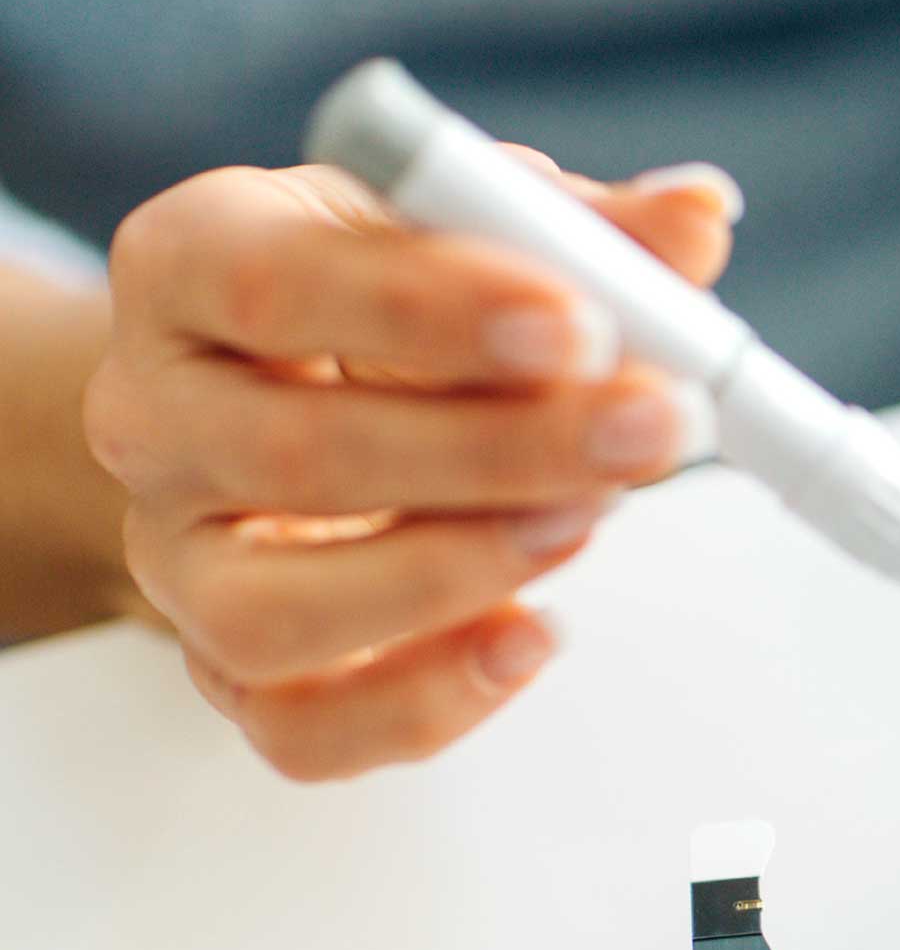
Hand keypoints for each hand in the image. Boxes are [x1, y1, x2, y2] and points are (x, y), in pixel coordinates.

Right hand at [84, 155, 739, 778]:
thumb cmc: (384, 304)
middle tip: (643, 433)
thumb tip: (696, 219)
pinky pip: (303, 730)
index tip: (582, 325)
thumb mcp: (474, 228)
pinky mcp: (229, 668)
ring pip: (271, 615)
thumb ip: (585, 228)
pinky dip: (424, 705)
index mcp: (188, 265)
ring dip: (452, 579)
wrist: (302, 392)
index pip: (277, 287)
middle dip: (499, 453)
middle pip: (291, 457)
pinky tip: (529, 640)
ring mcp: (179, 556)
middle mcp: (153, 416)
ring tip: (584, 522)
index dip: (437, 312)